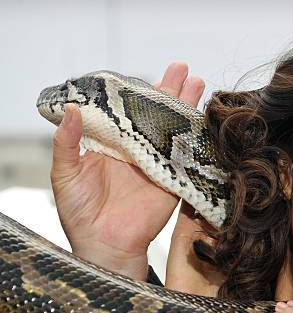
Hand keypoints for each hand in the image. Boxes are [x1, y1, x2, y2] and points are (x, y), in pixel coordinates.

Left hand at [51, 62, 204, 280]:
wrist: (104, 244)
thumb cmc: (79, 213)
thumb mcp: (66, 174)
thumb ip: (67, 143)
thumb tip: (72, 109)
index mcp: (112, 145)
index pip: (127, 112)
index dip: (138, 92)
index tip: (148, 73)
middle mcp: (137, 150)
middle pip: (156, 114)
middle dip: (170, 90)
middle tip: (181, 68)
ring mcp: (157, 163)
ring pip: (175, 130)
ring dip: (187, 107)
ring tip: (198, 83)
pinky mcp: (173, 179)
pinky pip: (187, 156)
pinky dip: (197, 139)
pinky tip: (205, 120)